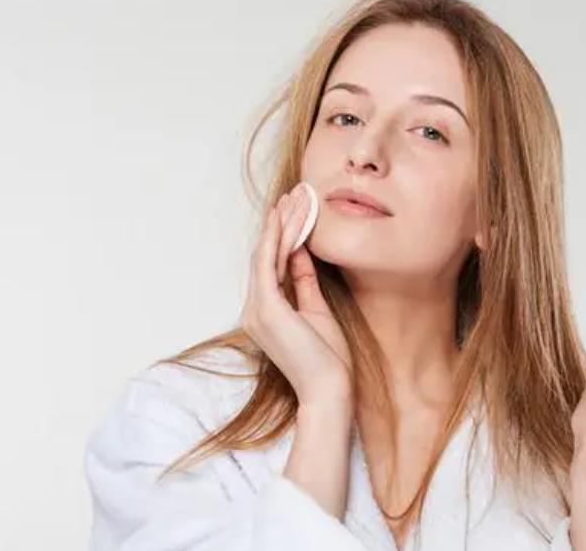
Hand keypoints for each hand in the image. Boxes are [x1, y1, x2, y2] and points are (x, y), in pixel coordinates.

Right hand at [239, 182, 352, 406]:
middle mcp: (255, 310)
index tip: (297, 211)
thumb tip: (301, 253)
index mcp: (266, 313)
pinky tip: (286, 217)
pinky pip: (269, 264)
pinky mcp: (267, 309)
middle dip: (282, 223)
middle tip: (296, 193)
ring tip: (296, 196)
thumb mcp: (317, 312)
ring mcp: (257, 310)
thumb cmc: (329, 360)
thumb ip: (305, 283)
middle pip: (266, 256)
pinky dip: (278, 238)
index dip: (284, 236)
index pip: (273, 266)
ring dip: (282, 224)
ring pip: (267, 255)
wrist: (330, 391)